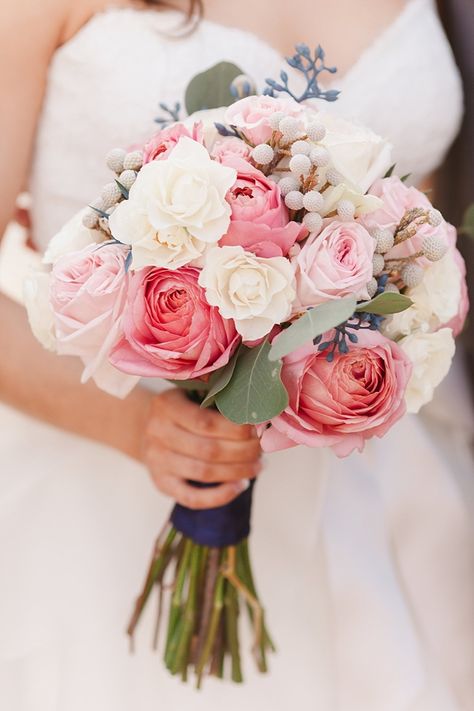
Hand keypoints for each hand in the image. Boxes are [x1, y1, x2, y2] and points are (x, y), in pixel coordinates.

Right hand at [141, 389, 261, 509]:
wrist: (146, 427)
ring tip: (258, 466)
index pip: (206, 422)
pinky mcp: (161, 483)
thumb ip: (217, 402)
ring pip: (204, 472)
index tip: (257, 430)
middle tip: (262, 449)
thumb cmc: (182, 408)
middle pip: (208, 450)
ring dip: (238, 471)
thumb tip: (260, 418)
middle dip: (243, 451)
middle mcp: (157, 433)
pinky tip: (240, 486)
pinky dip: (220, 496)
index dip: (236, 429)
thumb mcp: (191, 394)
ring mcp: (157, 461)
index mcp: (166, 405)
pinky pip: (192, 498)